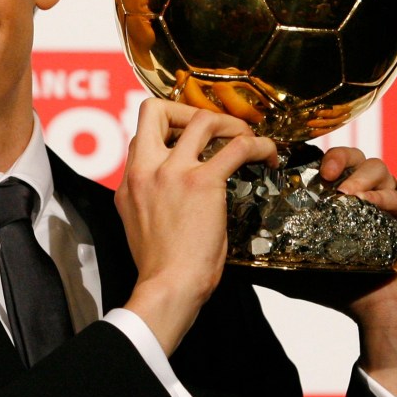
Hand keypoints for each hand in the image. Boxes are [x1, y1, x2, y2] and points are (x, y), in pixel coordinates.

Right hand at [116, 98, 276, 354]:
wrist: (169, 287)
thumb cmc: (161, 268)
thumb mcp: (139, 226)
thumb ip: (149, 201)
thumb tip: (170, 195)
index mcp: (129, 182)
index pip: (141, 136)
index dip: (168, 132)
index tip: (188, 141)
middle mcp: (145, 170)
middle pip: (155, 109)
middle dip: (186, 110)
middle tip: (211, 129)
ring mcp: (172, 172)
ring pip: (201, 118)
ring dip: (228, 123)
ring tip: (245, 137)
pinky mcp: (202, 182)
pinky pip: (237, 147)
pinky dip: (258, 144)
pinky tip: (267, 155)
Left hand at [253, 146, 396, 396]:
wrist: (381, 317)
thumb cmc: (340, 290)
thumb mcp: (294, 271)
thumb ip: (265, 259)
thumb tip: (225, 257)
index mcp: (338, 200)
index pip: (327, 165)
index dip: (314, 158)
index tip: (293, 161)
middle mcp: (365, 195)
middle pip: (354, 157)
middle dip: (338, 158)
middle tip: (324, 172)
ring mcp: (391, 204)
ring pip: (380, 168)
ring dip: (360, 175)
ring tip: (343, 191)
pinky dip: (383, 197)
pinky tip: (366, 203)